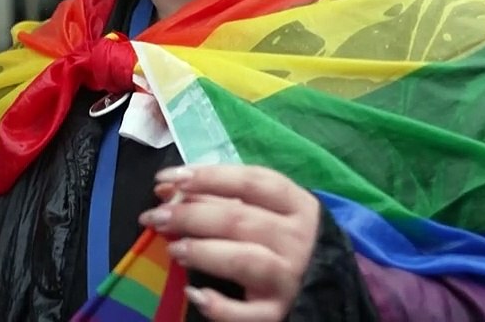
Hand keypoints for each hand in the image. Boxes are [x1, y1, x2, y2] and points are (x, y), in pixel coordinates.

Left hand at [139, 165, 319, 321]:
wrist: (328, 287)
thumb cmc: (285, 240)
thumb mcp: (267, 212)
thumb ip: (222, 198)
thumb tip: (168, 188)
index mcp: (297, 205)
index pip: (251, 182)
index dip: (207, 176)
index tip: (169, 178)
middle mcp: (296, 239)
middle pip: (239, 219)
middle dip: (191, 215)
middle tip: (155, 215)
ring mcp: (289, 278)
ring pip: (243, 260)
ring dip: (203, 251)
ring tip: (173, 248)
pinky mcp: (279, 312)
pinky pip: (247, 313)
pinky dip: (219, 305)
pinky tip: (195, 294)